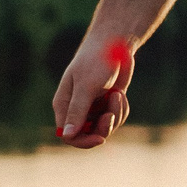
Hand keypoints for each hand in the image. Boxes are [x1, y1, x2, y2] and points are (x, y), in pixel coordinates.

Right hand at [51, 32, 134, 148]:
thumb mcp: (87, 87)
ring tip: (116, 94)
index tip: (100, 138)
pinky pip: (117, 117)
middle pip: (89, 134)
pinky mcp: (109, 103)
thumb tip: (67, 136)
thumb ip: (77, 111)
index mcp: (65, 105)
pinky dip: (121, 108)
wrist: (114, 45)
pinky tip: (120, 92)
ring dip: (115, 114)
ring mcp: (94, 106)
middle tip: (110, 114)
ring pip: (106, 127)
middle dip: (103, 127)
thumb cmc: (96, 62)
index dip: (83, 141)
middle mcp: (77, 109)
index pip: (69, 136)